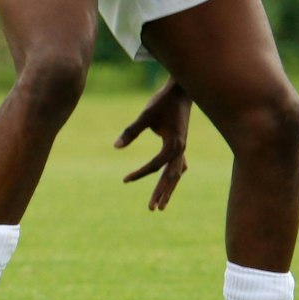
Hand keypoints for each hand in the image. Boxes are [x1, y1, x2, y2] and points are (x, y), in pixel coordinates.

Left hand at [114, 80, 191, 209]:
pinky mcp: (181, 144)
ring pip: (176, 174)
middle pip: (170, 177)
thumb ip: (131, 131)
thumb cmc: (163, 101)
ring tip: (162, 205)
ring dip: (168, 189)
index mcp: (174, 145)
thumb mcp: (145, 115)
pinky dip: (174, 175)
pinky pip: (179, 165)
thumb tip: (115, 147)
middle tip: (152, 209)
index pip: (155, 166)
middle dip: (161, 193)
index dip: (140, 173)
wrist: (181, 90)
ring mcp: (183, 148)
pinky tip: (173, 180)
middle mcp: (181, 150)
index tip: (125, 180)